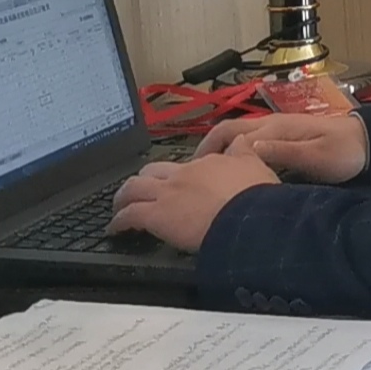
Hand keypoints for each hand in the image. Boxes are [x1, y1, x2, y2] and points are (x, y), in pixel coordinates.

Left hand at [107, 153, 279, 251]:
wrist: (246, 216)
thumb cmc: (255, 195)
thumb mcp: (256, 165)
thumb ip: (244, 152)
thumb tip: (241, 140)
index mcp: (205, 164)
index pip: (184, 164)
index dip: (176, 174)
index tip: (176, 183)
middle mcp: (182, 175)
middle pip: (151, 171)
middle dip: (142, 180)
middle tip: (139, 190)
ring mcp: (167, 194)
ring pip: (132, 188)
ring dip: (123, 198)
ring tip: (119, 207)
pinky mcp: (156, 215)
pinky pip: (128, 216)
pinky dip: (118, 222)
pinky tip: (115, 229)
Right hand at [194, 113, 368, 184]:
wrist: (370, 144)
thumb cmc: (344, 153)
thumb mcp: (315, 157)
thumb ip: (282, 152)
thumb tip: (245, 149)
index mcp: (274, 127)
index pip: (229, 132)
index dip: (208, 150)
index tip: (194, 172)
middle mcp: (272, 124)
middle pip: (229, 130)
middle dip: (208, 148)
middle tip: (193, 173)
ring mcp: (279, 129)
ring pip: (240, 135)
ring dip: (221, 150)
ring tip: (208, 175)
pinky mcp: (287, 137)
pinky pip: (252, 141)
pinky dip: (236, 152)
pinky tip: (236, 171)